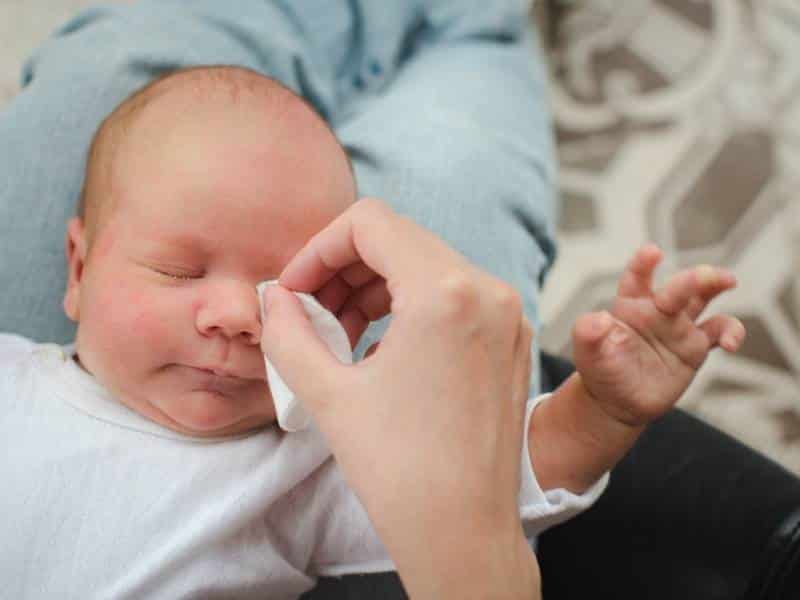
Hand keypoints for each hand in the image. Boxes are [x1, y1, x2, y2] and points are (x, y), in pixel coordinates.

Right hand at [260, 199, 539, 598]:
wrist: (463, 533)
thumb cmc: (401, 471)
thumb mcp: (327, 393)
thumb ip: (287, 332)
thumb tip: (274, 298)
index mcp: (446, 293)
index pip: (370, 222)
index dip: (318, 248)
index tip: (295, 289)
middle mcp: (488, 291)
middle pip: (399, 240)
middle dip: (343, 270)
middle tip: (310, 314)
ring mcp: (507, 315)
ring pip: (426, 266)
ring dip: (374, 288)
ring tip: (339, 335)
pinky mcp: (512, 339)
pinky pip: (453, 296)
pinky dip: (409, 306)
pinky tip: (380, 348)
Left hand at [573, 244, 744, 427]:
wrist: (617, 400)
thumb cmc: (600, 369)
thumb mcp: (588, 352)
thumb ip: (587, 332)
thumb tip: (597, 319)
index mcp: (629, 305)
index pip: (637, 278)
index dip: (643, 264)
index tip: (652, 252)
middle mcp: (656, 310)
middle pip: (678, 286)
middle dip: (693, 278)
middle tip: (705, 275)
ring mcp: (678, 326)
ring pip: (703, 298)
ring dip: (715, 285)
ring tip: (728, 281)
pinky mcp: (695, 347)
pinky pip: (719, 332)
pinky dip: (731, 332)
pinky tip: (731, 343)